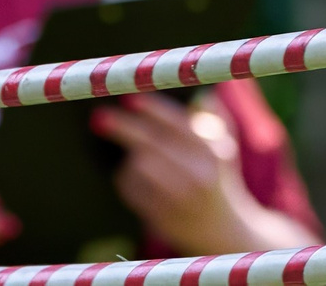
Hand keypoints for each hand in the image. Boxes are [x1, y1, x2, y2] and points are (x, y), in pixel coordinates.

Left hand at [93, 94, 316, 258]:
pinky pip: (131, 190)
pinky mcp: (162, 218)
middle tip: (99, 118)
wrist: (225, 232)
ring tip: (140, 159)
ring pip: (138, 167)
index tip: (128, 99)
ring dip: (131, 158)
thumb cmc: (218, 179)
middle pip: (151, 145)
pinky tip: (141, 182)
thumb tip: (200, 92)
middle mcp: (199, 176)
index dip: (151, 110)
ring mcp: (179, 200)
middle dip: (122, 128)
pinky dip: (129, 181)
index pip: (178, 124)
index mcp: (212, 152)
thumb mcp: (224, 147)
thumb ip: (213, 117)